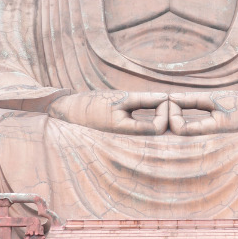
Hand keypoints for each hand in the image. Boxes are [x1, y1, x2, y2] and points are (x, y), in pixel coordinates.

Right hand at [48, 90, 167, 134]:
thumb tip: (165, 97)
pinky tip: (151, 108)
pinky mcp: (127, 138)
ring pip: (153, 132)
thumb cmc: (94, 104)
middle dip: (165, 115)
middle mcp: (130, 142)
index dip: (165, 110)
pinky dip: (152, 120)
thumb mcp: (120, 98)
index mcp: (128, 133)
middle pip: (159, 133)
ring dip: (159, 117)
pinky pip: (145, 131)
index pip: (159, 127)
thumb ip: (144, 99)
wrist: (71, 113)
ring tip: (158, 102)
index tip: (162, 96)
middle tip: (165, 98)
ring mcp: (128, 142)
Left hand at [168, 91, 237, 135]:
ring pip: (183, 130)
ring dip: (175, 116)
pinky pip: (192, 127)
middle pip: (177, 132)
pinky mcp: (212, 132)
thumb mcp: (218, 98)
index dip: (170, 114)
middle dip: (168, 116)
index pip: (179, 129)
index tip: (170, 97)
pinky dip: (184, 116)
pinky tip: (184, 104)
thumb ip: (193, 100)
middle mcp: (208, 138)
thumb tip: (170, 98)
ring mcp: (210, 136)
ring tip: (174, 100)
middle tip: (166, 99)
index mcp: (211, 131)